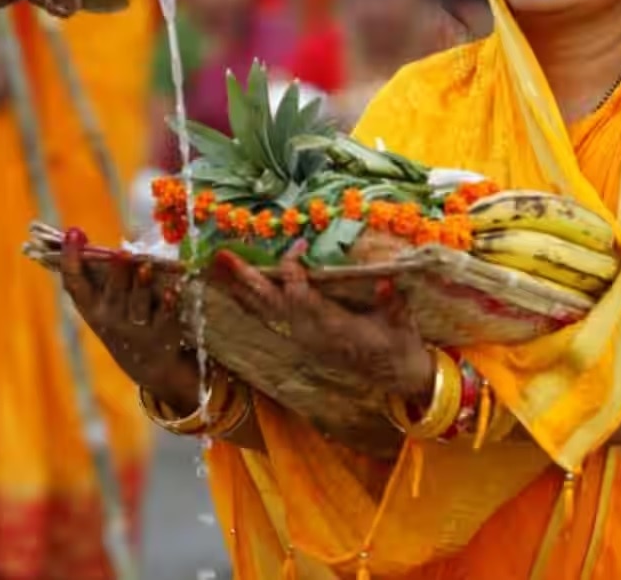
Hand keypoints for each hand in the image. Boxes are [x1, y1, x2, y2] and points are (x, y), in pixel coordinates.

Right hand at [60, 229, 200, 412]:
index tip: (73, 232)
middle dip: (116, 273)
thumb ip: (95, 276)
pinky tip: (171, 291)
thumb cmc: (119, 320)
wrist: (146, 365)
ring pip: (138, 304)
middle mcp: (111, 318)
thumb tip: (81, 235)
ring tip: (144, 266)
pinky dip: (167, 304)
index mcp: (91, 308)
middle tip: (119, 252)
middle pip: (113, 293)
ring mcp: (136, 327)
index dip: (71, 259)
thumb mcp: (101, 305)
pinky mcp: (162, 332)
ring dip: (141, 285)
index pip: (75, 284)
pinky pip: (164, 316)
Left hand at [213, 242, 433, 397]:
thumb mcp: (401, 324)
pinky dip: (252, 298)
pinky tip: (235, 285)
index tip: (297, 246)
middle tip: (225, 257)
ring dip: (243, 286)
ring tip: (219, 264)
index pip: (302, 297)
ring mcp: (303, 336)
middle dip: (249, 278)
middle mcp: (310, 333)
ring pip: (267, 308)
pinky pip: (271, 314)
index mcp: (332, 328)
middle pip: (272, 302)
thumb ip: (392, 304)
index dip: (294, 272)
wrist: (395, 375)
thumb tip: (387, 282)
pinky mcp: (302, 336)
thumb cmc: (399, 343)